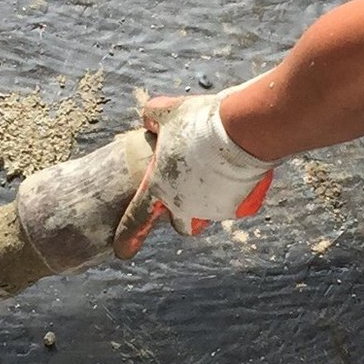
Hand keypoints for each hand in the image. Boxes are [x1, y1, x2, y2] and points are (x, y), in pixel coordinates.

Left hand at [116, 92, 272, 254]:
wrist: (242, 134)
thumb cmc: (201, 123)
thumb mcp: (169, 111)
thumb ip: (153, 116)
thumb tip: (149, 118)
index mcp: (158, 187)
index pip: (136, 219)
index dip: (127, 237)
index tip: (122, 251)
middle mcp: (183, 205)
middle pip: (181, 225)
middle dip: (184, 218)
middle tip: (189, 196)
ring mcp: (211, 210)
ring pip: (209, 213)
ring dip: (211, 199)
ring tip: (219, 172)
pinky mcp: (237, 209)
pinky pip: (234, 203)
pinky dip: (236, 190)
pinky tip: (240, 169)